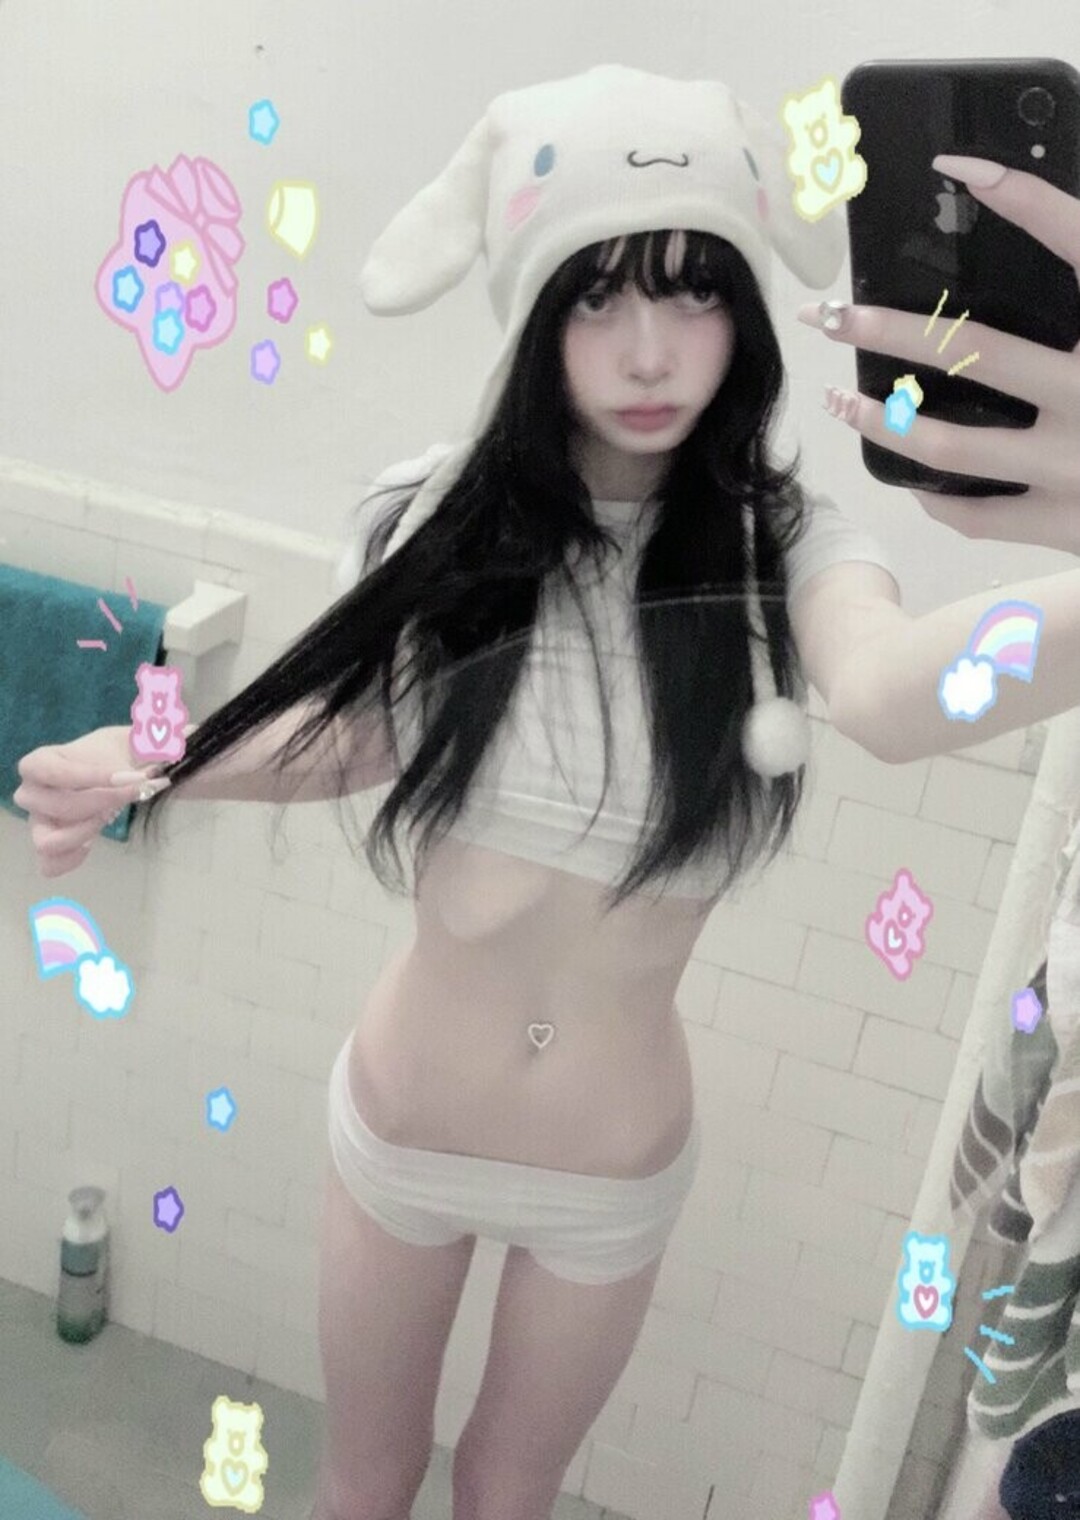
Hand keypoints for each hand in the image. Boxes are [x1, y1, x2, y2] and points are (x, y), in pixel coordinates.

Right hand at [14, 726, 170, 878]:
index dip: (91, 776)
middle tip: (136, 791)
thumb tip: (156, 757)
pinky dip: (73, 858)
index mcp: (42, 761)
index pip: (54, 771)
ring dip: (85, 831)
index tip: (131, 777)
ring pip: (48, 841)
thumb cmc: (121, 753)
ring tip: (109, 815)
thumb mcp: (135, 739)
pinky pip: (49, 864)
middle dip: (104, 801)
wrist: (126, 774)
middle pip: (59, 806)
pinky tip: (93, 840)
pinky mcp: (51, 844)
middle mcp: (33, 793)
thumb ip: (147, 743)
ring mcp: (39, 821)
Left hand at [798, 154, 1079, 554]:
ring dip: (882, 419)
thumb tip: (1058, 233)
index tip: (961, 166)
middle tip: (834, 316)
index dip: (1022, 198)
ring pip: (948, 443)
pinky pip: (975, 513)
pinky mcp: (1062, 525)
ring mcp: (1073, 466)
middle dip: (888, 330)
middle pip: (973, 350)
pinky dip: (935, 496)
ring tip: (838, 402)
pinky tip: (909, 477)